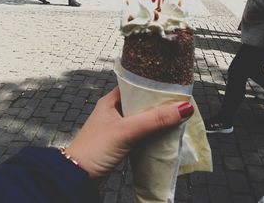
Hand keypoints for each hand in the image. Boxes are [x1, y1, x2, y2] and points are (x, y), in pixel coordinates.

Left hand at [66, 87, 193, 177]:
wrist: (78, 178)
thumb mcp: (126, 131)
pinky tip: (164, 134)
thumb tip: (184, 107)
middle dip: (158, 104)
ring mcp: (117, 127)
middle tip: (178, 103)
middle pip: (141, 103)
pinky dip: (152, 132)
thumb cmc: (95, 149)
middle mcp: (114, 111)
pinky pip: (141, 132)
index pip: (135, 86)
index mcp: (110, 100)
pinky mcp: (121, 141)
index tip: (172, 85)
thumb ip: (154, 120)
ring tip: (175, 116)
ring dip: (156, 119)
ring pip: (142, 118)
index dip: (152, 85)